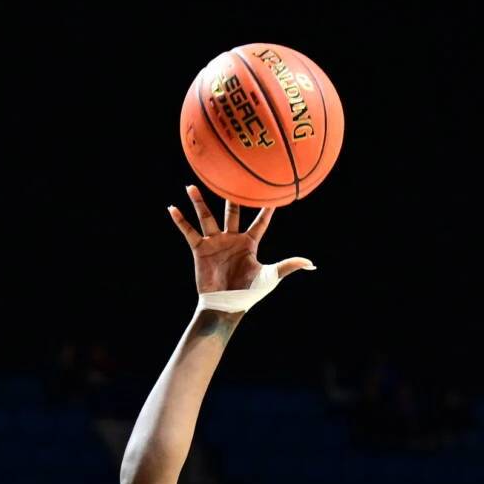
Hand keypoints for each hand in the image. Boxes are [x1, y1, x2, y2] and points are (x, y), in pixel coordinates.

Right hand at [170, 186, 313, 300]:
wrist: (226, 305)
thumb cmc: (249, 293)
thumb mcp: (270, 277)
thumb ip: (288, 266)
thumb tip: (311, 264)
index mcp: (250, 243)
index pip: (260, 222)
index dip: (266, 209)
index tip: (272, 193)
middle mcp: (232, 239)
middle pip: (231, 212)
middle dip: (230, 198)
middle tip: (229, 178)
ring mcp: (215, 243)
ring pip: (206, 217)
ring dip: (198, 202)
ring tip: (191, 186)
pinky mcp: (200, 250)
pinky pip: (189, 232)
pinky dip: (180, 221)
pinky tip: (172, 208)